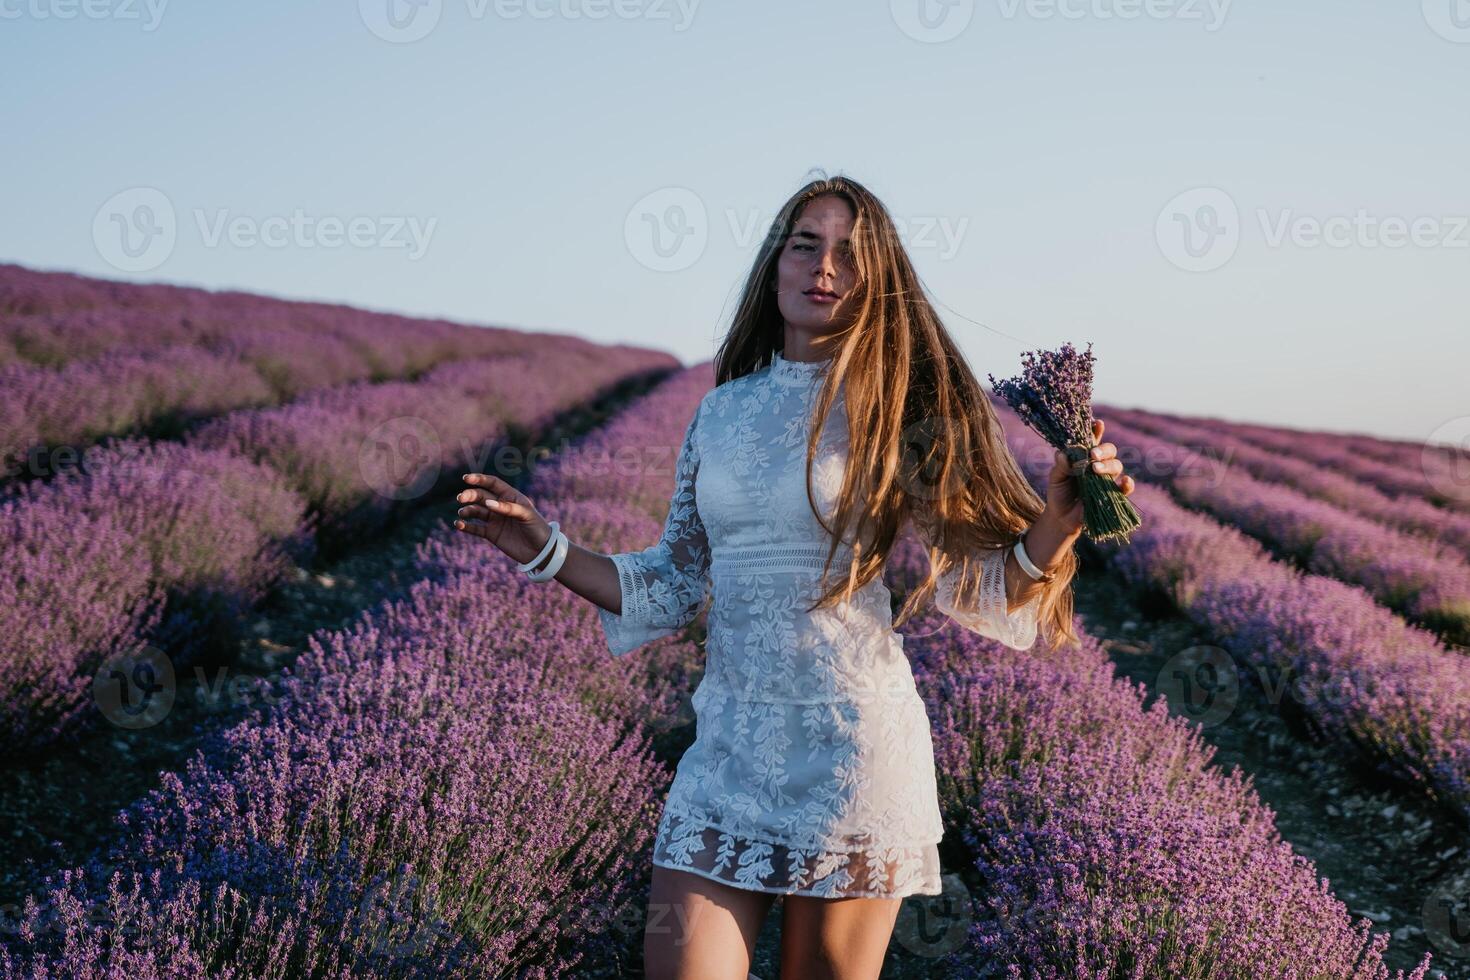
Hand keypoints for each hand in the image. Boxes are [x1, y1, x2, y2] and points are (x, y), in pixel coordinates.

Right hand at [453, 472, 554, 567]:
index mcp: (510, 496)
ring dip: (466, 510)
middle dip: (469, 495)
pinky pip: (475, 528)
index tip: (466, 478)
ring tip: (462, 513)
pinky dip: (466, 526)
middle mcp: (500, 506)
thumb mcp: (526, 515)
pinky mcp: (491, 534)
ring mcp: (495, 520)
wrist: (541, 551)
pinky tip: (459, 525)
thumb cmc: (537, 528)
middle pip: (481, 496)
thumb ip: (508, 508)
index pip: (492, 484)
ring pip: (476, 511)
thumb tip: (488, 502)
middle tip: (461, 498)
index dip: (479, 479)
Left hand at [1042, 418, 1133, 535]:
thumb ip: (1060, 466)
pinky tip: (1125, 481)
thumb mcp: (1055, 479)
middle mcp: (1098, 464)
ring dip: (1108, 465)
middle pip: (1109, 450)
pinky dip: (1128, 484)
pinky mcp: (1113, 494)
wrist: (1062, 516)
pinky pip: (1125, 488)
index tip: (1098, 423)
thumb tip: (1062, 454)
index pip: (1093, 440)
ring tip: (1095, 470)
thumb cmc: (1059, 492)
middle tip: (1093, 455)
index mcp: (1084, 456)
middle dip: (1103, 450)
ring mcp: (1107, 479)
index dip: (1097, 430)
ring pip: (1117, 465)